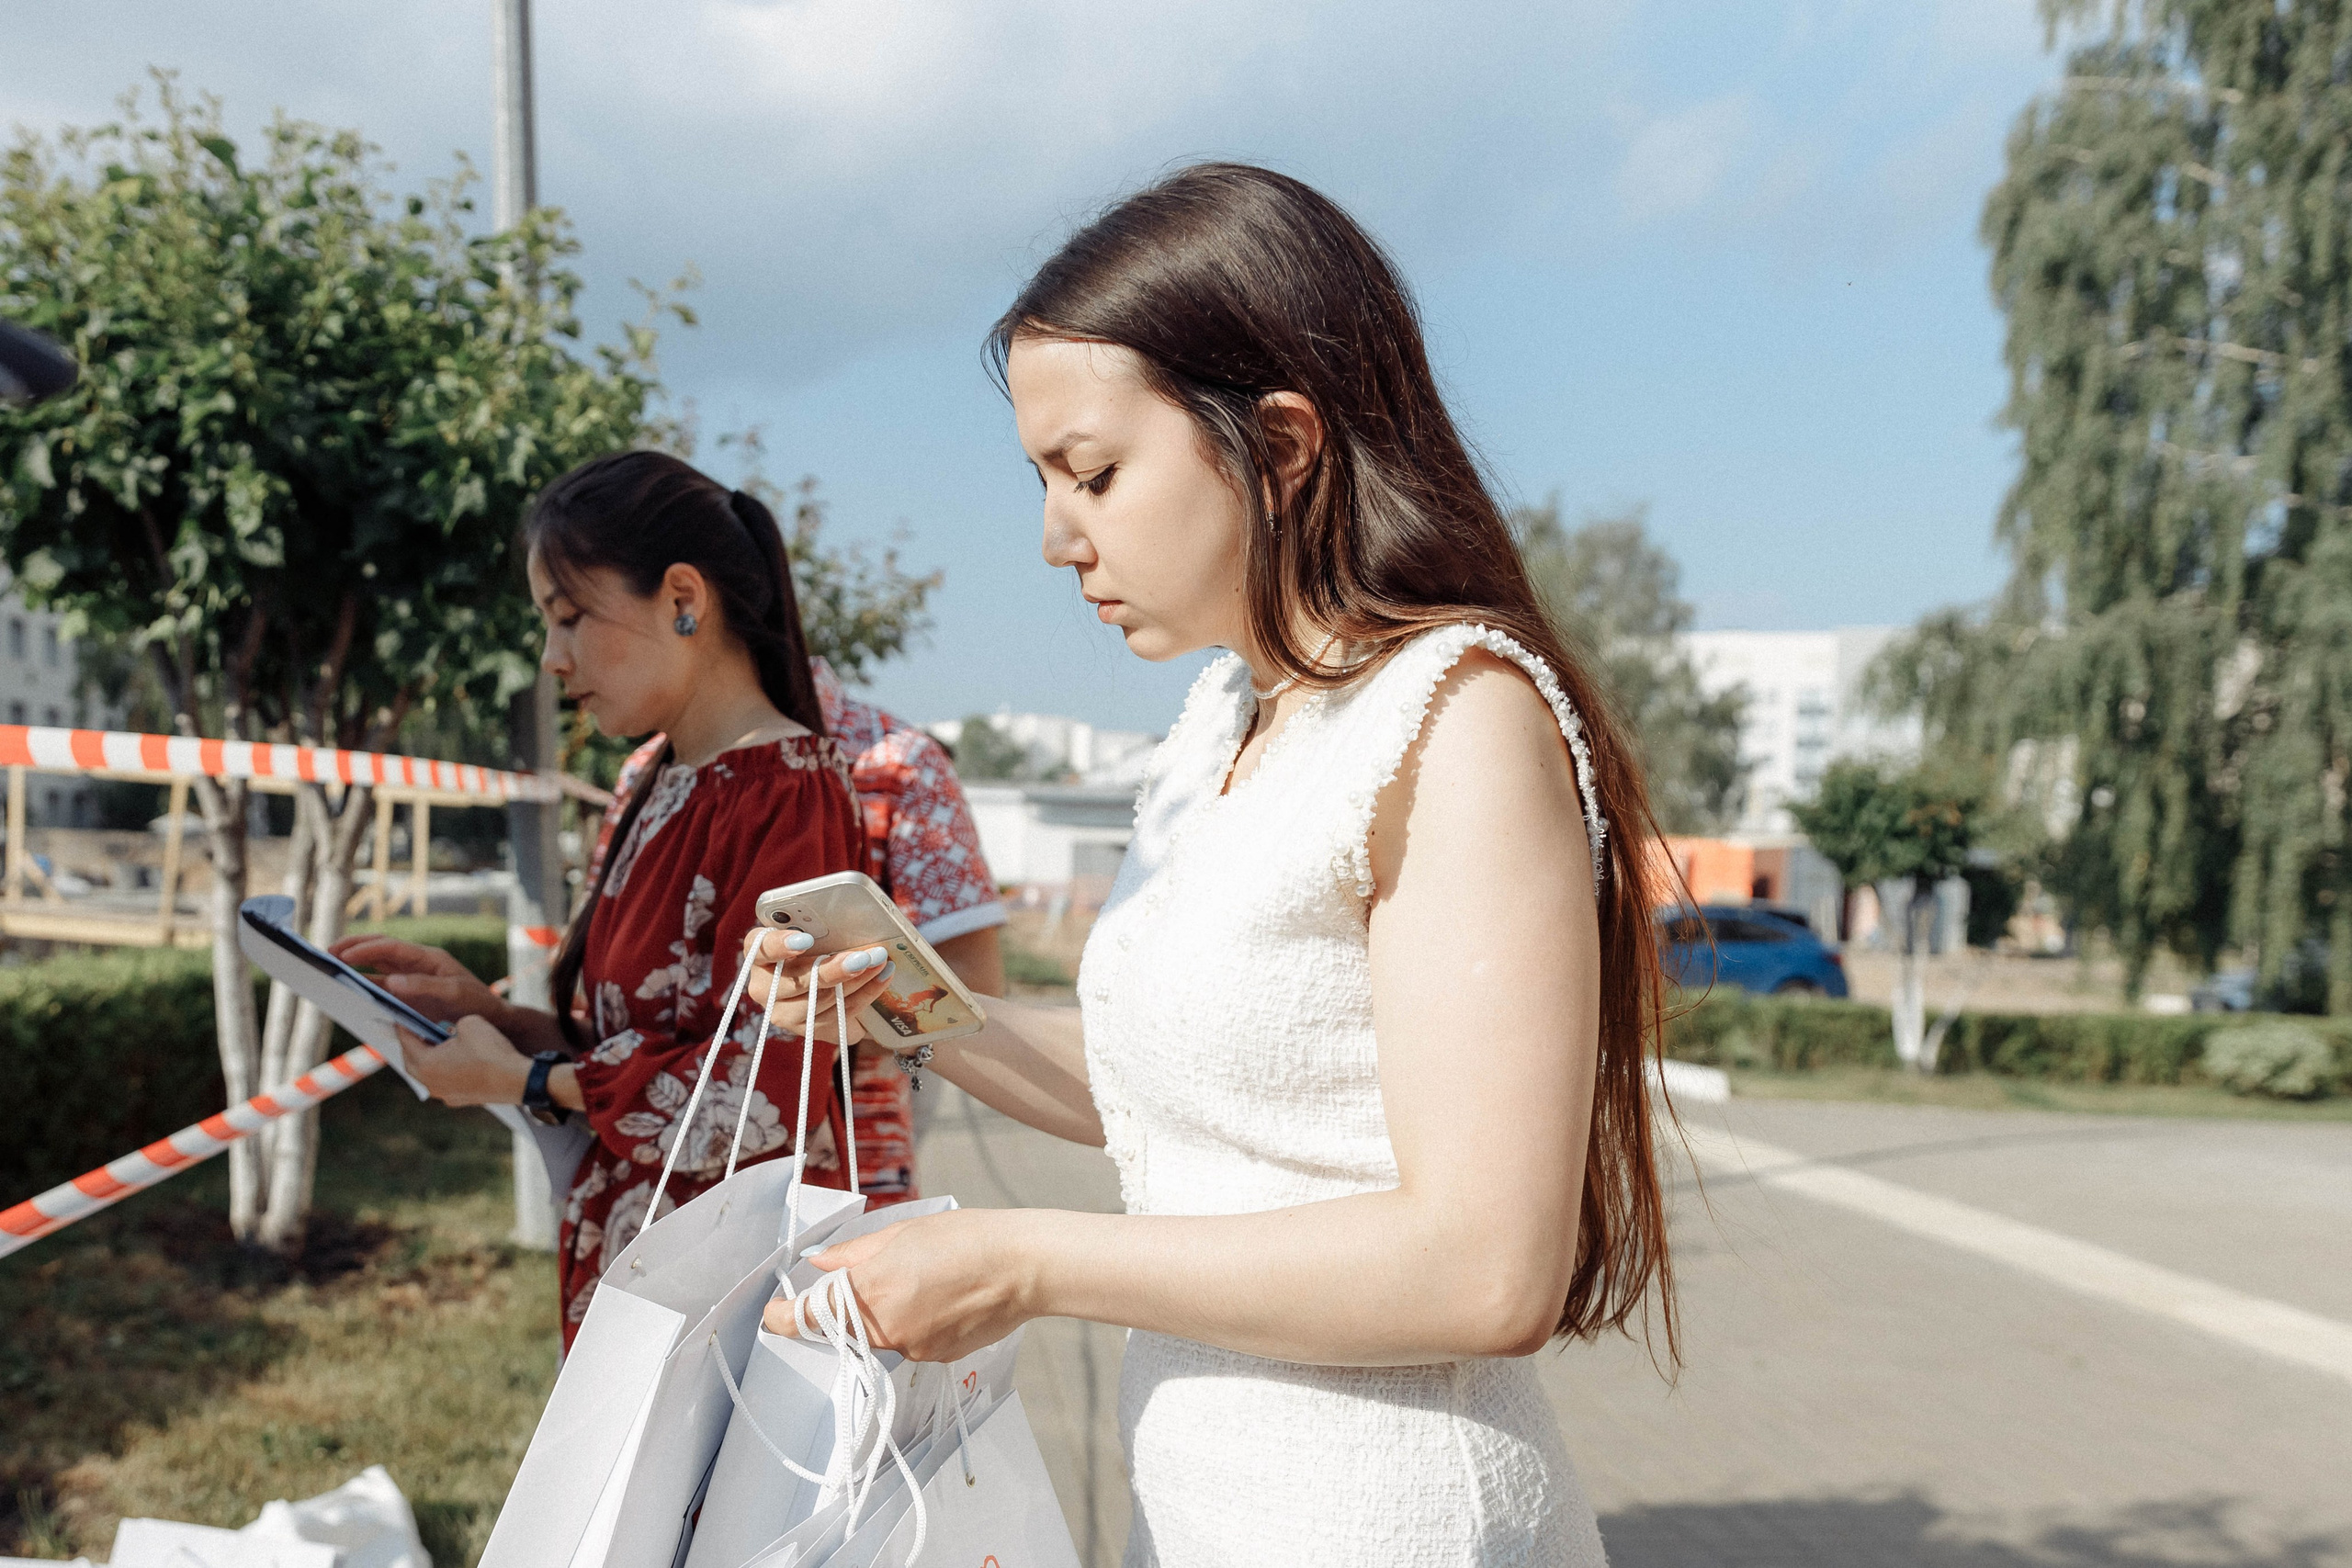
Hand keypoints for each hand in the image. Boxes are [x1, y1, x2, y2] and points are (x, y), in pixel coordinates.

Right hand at [332, 936, 500, 1025]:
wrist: (493, 1019)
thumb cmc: (478, 1003)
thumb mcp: (455, 994)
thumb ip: (424, 987)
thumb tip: (391, 982)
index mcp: (428, 958)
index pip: (391, 947)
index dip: (365, 949)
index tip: (342, 955)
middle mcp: (417, 964)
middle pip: (379, 949)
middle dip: (353, 948)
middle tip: (326, 953)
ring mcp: (412, 978)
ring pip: (377, 966)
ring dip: (355, 967)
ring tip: (329, 969)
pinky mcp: (410, 993)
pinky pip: (382, 985)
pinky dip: (365, 986)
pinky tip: (349, 991)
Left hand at [396, 1016, 531, 1106]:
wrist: (517, 1079)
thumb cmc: (491, 1051)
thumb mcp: (468, 1022)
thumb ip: (452, 1023)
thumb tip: (453, 1030)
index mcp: (426, 1064)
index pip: (406, 1042)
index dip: (403, 1027)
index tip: (402, 1017)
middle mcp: (430, 1083)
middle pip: (412, 1062)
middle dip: (412, 1045)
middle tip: (416, 1030)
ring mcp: (445, 1095)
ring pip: (428, 1074)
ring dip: (429, 1059)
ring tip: (438, 1043)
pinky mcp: (460, 1100)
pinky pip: (445, 1082)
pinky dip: (445, 1070)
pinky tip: (458, 1060)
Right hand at [739, 928, 900, 1046]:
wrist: (831, 982)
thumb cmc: (820, 945)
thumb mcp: (817, 932)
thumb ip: (824, 927)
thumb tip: (855, 918)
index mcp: (760, 954)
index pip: (760, 947)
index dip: (780, 944)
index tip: (804, 940)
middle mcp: (763, 987)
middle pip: (796, 981)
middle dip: (834, 969)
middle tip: (864, 957)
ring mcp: (783, 1014)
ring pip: (821, 1000)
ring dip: (857, 981)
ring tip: (881, 963)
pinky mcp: (807, 1031)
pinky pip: (838, 1016)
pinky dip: (865, 995)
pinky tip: (882, 978)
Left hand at [762, 1208, 1035, 1363]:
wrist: (1025, 1267)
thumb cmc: (968, 1239)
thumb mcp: (902, 1233)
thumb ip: (853, 1255)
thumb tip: (819, 1264)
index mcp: (871, 1292)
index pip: (810, 1318)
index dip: (783, 1317)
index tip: (774, 1311)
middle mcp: (887, 1329)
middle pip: (845, 1326)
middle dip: (847, 1305)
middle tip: (872, 1274)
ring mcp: (913, 1348)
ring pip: (879, 1334)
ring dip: (885, 1312)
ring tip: (924, 1277)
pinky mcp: (936, 1357)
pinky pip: (909, 1341)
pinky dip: (914, 1321)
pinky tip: (942, 1295)